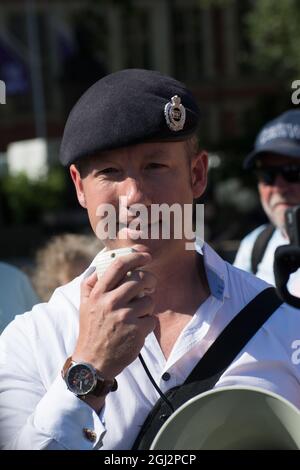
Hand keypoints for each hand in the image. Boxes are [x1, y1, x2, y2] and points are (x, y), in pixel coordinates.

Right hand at [72, 248, 156, 380]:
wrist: (93, 363)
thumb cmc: (91, 330)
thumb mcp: (84, 305)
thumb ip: (90, 284)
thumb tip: (99, 265)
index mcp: (98, 294)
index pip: (119, 265)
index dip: (135, 256)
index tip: (145, 255)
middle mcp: (111, 302)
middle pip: (140, 279)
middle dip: (150, 280)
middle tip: (150, 284)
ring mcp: (125, 317)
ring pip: (149, 300)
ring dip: (147, 305)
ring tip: (137, 314)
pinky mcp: (137, 331)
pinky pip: (152, 318)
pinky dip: (148, 322)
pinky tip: (137, 329)